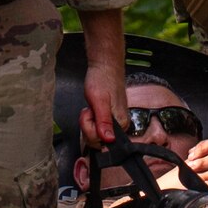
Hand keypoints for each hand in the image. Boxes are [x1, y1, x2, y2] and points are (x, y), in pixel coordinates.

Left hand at [78, 7, 128, 150]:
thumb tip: (108, 140)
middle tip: (90, 109)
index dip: (90, 130)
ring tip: (92, 107)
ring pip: (94, 132)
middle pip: (96, 139)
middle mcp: (119, 125)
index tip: (91, 116)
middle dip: (87, 125)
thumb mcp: (99, 101)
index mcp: (120, 124)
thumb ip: (103, 122)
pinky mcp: (109, 118)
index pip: (101, 142)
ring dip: (88, 121)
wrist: (104, 66)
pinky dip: (90, 118)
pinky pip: (95, 125)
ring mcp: (114, 122)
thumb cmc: (102, 79)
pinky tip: (92, 108)